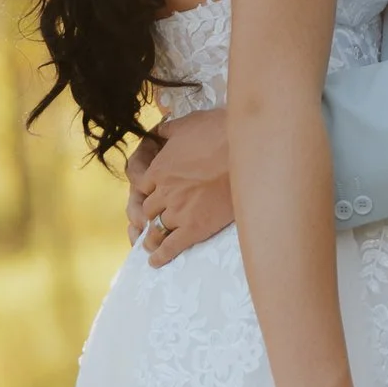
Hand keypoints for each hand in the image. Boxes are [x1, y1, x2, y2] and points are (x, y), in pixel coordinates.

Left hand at [127, 107, 232, 262]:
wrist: (246, 152)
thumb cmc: (219, 133)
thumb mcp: (189, 123)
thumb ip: (169, 130)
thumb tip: (159, 130)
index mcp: (159, 169)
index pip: (141, 187)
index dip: (147, 193)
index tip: (152, 196)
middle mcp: (164, 192)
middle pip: (148, 209)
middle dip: (150, 215)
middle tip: (152, 222)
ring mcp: (178, 211)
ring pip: (155, 230)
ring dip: (151, 238)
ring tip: (150, 245)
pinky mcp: (195, 227)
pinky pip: (171, 246)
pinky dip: (161, 256)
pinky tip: (155, 262)